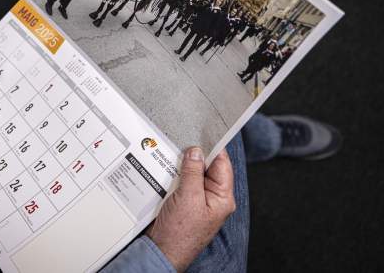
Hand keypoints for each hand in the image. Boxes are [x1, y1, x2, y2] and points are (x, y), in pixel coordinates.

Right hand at [147, 147, 235, 271]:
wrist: (161, 251)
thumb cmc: (179, 233)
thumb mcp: (188, 198)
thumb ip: (192, 172)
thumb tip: (195, 151)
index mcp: (222, 197)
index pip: (222, 164)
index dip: (213, 147)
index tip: (203, 132)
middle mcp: (212, 197)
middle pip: (205, 167)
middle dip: (193, 155)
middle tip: (182, 140)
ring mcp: (196, 199)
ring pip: (191, 173)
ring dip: (181, 165)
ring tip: (171, 152)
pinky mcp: (182, 202)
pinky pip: (180, 182)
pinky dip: (172, 174)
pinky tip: (164, 166)